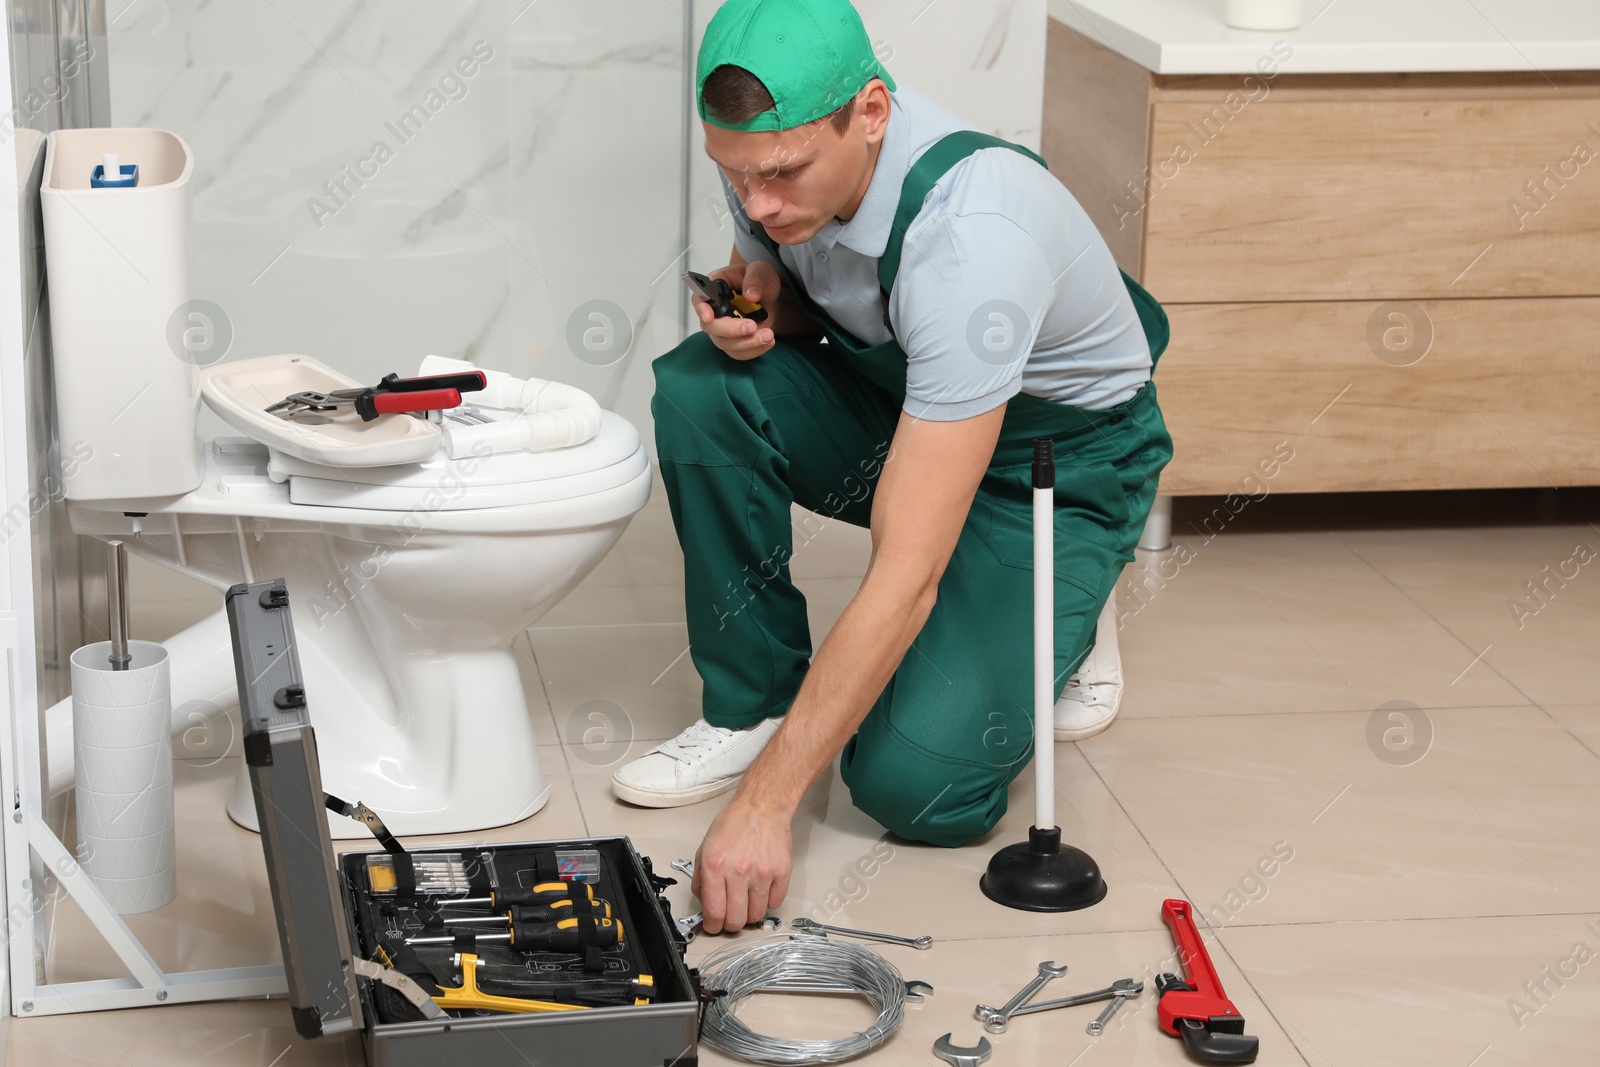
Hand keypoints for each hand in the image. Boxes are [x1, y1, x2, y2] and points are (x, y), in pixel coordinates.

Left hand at [691, 797, 792, 933]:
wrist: (762, 807)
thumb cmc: (734, 824)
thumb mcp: (705, 847)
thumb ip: (701, 878)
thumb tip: (704, 902)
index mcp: (715, 867)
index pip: (714, 913)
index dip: (713, 926)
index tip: (714, 926)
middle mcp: (738, 872)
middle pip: (736, 920)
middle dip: (730, 924)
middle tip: (730, 917)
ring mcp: (762, 874)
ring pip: (756, 916)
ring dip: (750, 914)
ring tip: (747, 901)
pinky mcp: (781, 873)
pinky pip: (775, 903)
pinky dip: (767, 902)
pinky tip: (762, 890)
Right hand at [695, 259, 780, 361]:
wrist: (770, 299)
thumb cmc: (759, 282)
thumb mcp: (761, 270)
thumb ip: (755, 277)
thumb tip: (750, 295)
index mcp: (714, 288)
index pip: (699, 299)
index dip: (701, 309)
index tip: (709, 317)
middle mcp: (713, 311)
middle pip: (711, 327)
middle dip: (732, 330)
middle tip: (752, 326)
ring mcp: (721, 329)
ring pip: (725, 344)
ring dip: (747, 343)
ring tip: (768, 335)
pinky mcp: (733, 342)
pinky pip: (738, 353)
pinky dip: (754, 350)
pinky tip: (768, 341)